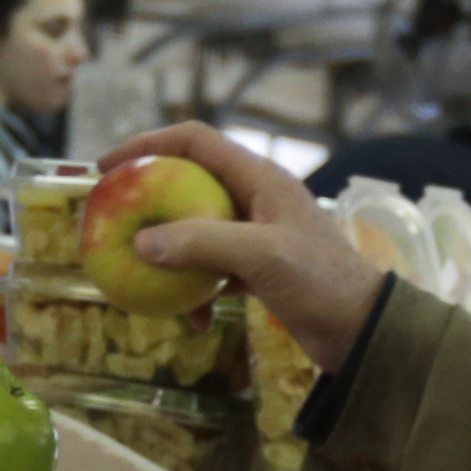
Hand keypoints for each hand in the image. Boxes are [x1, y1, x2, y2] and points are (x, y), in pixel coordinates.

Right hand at [99, 123, 385, 369]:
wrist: (363, 330)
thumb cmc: (322, 282)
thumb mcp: (261, 256)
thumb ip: (202, 243)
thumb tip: (143, 242)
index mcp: (259, 178)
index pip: (194, 140)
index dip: (147, 144)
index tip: (107, 165)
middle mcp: (255, 199)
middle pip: (188, 184)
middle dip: (148, 203)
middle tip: (111, 221)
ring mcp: (256, 235)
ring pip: (195, 231)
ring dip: (169, 254)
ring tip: (141, 276)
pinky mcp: (258, 271)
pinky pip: (212, 270)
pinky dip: (197, 290)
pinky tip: (194, 320)